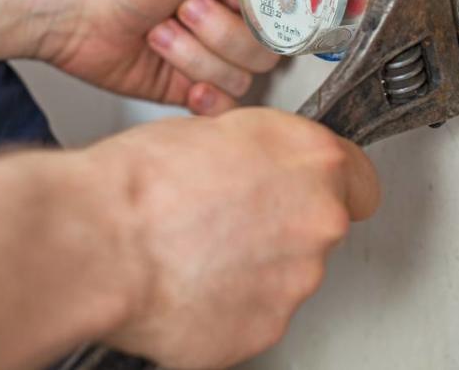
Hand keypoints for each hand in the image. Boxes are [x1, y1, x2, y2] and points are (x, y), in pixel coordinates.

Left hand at [42, 0, 314, 114]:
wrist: (81, 12)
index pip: (290, 9)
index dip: (262, 8)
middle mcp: (236, 17)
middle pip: (268, 48)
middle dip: (219, 31)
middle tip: (184, 7)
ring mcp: (217, 53)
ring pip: (244, 77)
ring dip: (196, 56)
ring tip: (164, 32)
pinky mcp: (197, 84)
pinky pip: (226, 106)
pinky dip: (202, 92)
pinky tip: (177, 74)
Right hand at [88, 109, 380, 368]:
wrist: (98, 242)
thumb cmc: (142, 182)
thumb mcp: (216, 130)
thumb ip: (263, 153)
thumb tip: (261, 164)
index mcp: (313, 162)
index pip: (360, 181)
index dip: (333, 187)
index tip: (313, 193)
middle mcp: (318, 221)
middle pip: (320, 230)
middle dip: (283, 227)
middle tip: (229, 221)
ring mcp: (295, 281)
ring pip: (288, 275)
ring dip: (255, 267)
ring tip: (198, 253)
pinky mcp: (265, 329)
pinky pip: (256, 314)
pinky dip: (229, 305)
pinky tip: (190, 284)